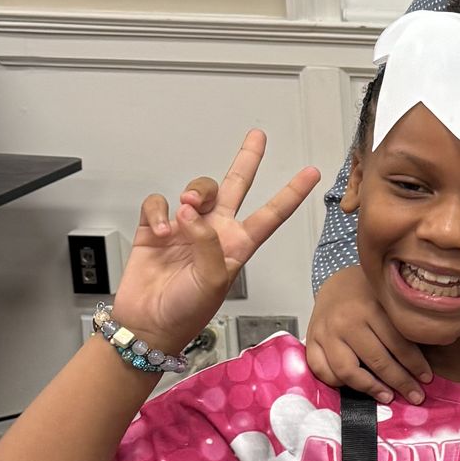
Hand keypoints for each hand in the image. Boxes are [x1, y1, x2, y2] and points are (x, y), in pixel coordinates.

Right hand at [110, 131, 319, 354]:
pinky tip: (162, 229)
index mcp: (238, 245)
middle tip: (258, 136)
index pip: (271, 214)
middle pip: (235, 186)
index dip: (291, 193)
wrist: (148, 323)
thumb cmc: (185, 312)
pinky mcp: (157, 227)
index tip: (312, 173)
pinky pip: (159, 203)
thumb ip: (209, 245)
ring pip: (196, 190)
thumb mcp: (212, 282)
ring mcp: (186, 227)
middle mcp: (215, 231)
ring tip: (185, 213)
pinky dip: (159, 210)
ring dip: (193, 194)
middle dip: (247, 159)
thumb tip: (192, 214)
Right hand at [304, 262, 432, 403]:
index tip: (427, 379)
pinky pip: (322, 370)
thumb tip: (445, 341)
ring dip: (370, 388)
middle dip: (400, 382)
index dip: (415, 365)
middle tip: (415, 396)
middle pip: (376, 361)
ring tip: (388, 396)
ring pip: (347, 371)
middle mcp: (346, 320)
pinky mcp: (311, 340)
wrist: (336, 282)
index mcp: (371, 307)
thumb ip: (407, 321)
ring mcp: (325, 332)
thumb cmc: (369, 293)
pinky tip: (356, 386)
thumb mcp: (390, 298)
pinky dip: (337, 383)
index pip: (398, 344)